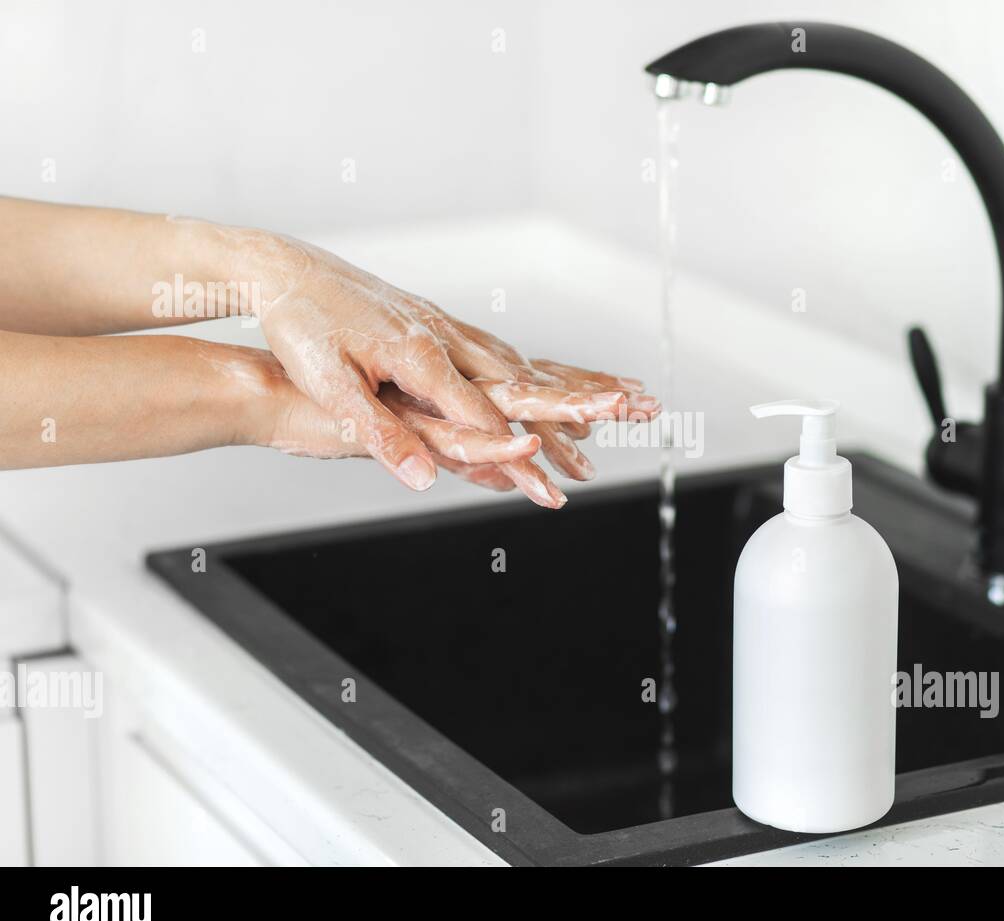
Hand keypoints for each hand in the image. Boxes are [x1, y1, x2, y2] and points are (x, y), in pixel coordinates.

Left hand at [240, 231, 656, 504]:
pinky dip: (531, 368)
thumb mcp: (330, 387)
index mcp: (423, 356)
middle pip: (523, 383)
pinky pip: (496, 351)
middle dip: (576, 408)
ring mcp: (443, 326)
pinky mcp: (434, 322)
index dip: (523, 451)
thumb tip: (423, 478)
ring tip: (610, 402)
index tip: (558, 480)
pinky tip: (540, 376)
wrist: (285, 270)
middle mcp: (444, 338)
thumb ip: (380, 434)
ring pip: (517, 363)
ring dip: (564, 386)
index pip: (485, 415)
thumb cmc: (301, 327)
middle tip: (630, 415)